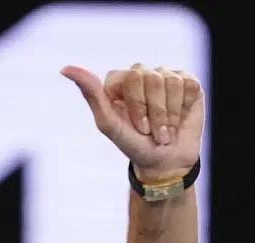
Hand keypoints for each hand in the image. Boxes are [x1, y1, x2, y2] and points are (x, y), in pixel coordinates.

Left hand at [60, 63, 203, 180]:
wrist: (165, 161)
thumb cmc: (134, 145)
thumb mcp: (109, 125)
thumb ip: (91, 95)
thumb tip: (65, 68)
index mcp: (120, 81)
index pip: (130, 79)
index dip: (137, 106)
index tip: (137, 129)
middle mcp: (142, 74)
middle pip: (151, 78)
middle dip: (153, 112)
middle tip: (151, 132)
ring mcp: (165, 76)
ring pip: (171, 82)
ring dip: (169, 115)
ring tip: (165, 132)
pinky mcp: (187, 81)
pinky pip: (188, 85)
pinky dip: (184, 109)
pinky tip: (179, 120)